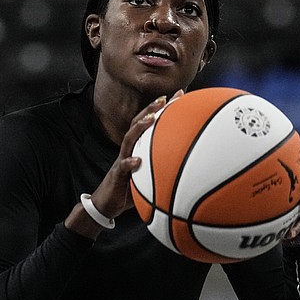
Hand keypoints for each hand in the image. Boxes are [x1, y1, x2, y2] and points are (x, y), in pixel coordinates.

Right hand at [92, 90, 183, 218]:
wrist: (108, 203)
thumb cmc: (130, 188)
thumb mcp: (149, 175)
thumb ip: (164, 167)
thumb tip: (191, 167)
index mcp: (138, 148)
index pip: (149, 124)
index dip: (162, 109)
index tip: (178, 96)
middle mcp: (129, 150)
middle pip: (137, 124)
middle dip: (150, 109)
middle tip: (164, 98)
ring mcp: (122, 160)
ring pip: (129, 139)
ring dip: (139, 127)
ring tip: (151, 118)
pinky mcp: (117, 175)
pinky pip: (123, 167)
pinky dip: (129, 163)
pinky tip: (137, 160)